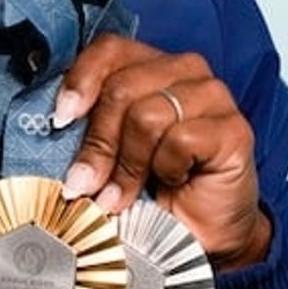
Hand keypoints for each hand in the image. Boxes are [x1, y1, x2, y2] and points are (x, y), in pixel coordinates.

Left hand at [57, 34, 271, 270]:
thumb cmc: (151, 193)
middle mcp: (184, 70)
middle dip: (98, 144)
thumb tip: (53, 123)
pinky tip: (173, 182)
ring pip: (147, 115)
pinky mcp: (234, 128)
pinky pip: (180, 139)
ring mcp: (213, 96)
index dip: (80, 81)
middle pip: (121, 88)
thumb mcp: (108, 155)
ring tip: (121, 196)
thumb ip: (88, 129)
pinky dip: (166, 170)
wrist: (198, 238)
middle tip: (86, 185)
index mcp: (149, 66)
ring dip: (127, 166)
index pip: (109, 49)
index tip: (61, 119)